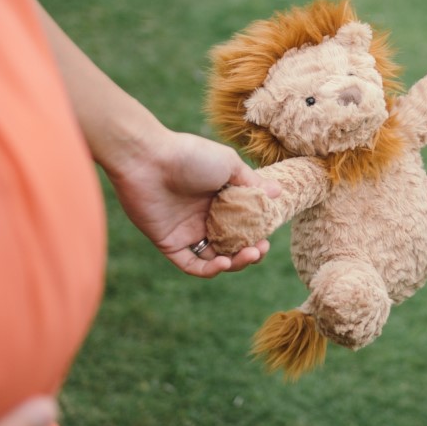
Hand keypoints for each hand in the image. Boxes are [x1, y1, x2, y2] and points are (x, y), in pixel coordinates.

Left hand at [102, 129, 279, 275]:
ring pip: (214, 258)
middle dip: (250, 251)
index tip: (268, 235)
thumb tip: (278, 193)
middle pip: (231, 244)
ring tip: (249, 254)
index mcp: (218, 198)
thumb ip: (251, 182)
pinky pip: (191, 265)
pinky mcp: (169, 243)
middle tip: (260, 249)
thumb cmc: (190, 156)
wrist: (148, 159)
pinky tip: (225, 262)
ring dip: (235, 262)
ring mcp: (187, 231)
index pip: (242, 224)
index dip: (257, 233)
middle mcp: (203, 217)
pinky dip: (209, 269)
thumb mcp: (228, 164)